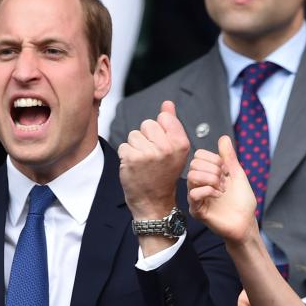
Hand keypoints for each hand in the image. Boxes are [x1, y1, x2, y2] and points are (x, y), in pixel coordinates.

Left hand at [118, 100, 189, 219]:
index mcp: (181, 143)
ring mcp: (149, 154)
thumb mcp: (174, 150)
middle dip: (146, 138)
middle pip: (147, 124)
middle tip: (152, 157)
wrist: (153, 202)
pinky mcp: (132, 159)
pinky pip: (124, 146)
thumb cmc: (164, 175)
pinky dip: (126, 156)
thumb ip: (172, 124)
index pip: (164, 118)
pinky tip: (135, 167)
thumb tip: (168, 103)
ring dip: (135, 147)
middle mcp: (167, 148)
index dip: (160, 130)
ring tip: (143, 163)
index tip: (163, 146)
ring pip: (134, 135)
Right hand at [187, 135, 258, 244]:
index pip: (199, 155)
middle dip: (213, 170)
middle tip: (225, 182)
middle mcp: (198, 184)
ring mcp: (196, 197)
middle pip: (194, 164)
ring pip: (191, 176)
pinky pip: (194, 193)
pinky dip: (208, 190)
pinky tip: (218, 196)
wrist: (246, 222)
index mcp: (207, 174)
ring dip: (211, 180)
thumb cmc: (242, 201)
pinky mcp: (197, 210)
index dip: (214, 160)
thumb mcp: (237, 174)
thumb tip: (223, 138)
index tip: (226, 171)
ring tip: (222, 189)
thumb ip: (229, 157)